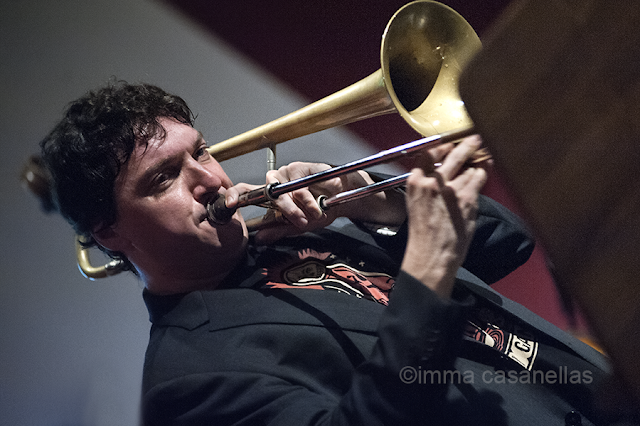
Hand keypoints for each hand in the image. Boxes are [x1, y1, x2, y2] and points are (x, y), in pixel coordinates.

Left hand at [244, 162, 374, 242]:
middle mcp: (275, 182)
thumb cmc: (319, 209)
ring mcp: (287, 173)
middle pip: (267, 192)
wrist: (342, 198)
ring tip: (314, 214)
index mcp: (270, 196)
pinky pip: (300, 184)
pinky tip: (320, 201)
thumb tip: (258, 239)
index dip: (235, 195)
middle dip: (285, 210)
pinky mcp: (301, 167)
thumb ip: (278, 231)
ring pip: (285, 189)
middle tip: (299, 221)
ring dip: (301, 205)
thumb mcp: (298, 226)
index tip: (229, 203)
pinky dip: (310, 198)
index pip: (246, 192)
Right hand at [400, 135, 487, 298]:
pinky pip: (479, 177)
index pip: (428, 153)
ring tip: (482, 159)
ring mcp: (451, 188)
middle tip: (475, 138)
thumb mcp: (416, 204)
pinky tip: (486, 168)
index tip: (450, 143)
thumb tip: (443, 171)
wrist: (431, 254)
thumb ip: (427, 185)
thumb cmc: (424, 234)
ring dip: (476, 164)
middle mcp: (432, 182)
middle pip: (452, 154)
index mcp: (415, 182)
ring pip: (469, 167)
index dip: (442, 146)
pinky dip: (484, 172)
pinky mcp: (467, 197)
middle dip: (466, 145)